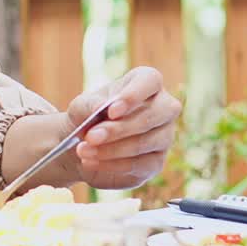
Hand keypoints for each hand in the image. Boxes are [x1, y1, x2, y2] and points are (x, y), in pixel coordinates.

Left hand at [68, 66, 181, 189]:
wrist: (84, 144)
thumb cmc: (88, 116)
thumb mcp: (81, 106)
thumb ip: (91, 105)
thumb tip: (102, 107)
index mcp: (145, 82)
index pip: (150, 81)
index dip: (133, 95)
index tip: (111, 111)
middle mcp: (162, 107)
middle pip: (153, 115)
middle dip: (119, 129)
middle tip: (91, 137)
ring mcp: (164, 135)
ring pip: (146, 142)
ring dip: (112, 149)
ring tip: (83, 150)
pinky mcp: (157, 161)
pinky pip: (140, 164)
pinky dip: (112, 164)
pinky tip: (91, 161)